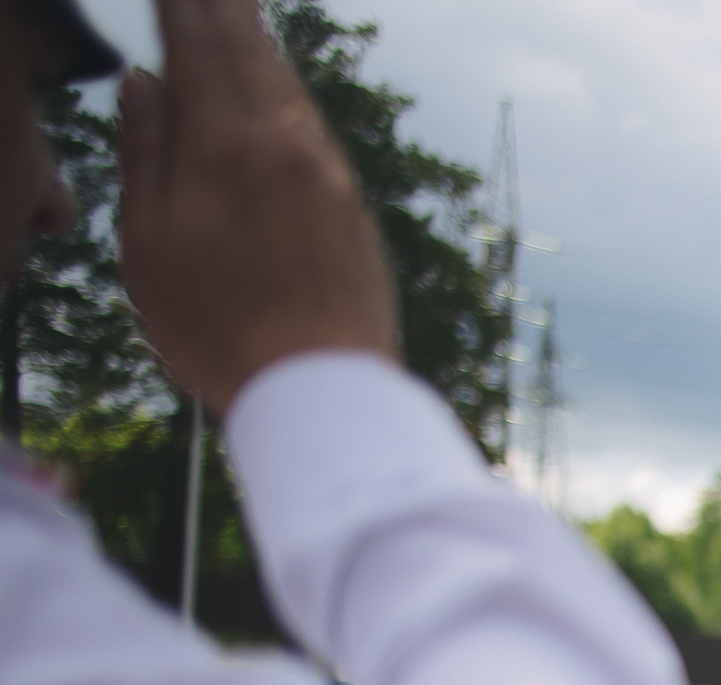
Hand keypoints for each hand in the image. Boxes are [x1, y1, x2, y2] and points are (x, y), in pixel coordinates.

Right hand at [117, 0, 396, 411]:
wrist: (322, 389)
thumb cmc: (217, 327)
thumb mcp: (149, 242)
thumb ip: (144, 152)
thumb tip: (144, 82)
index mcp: (224, 145)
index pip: (197, 47)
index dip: (180, 8)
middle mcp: (285, 145)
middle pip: (251, 55)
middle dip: (224, 10)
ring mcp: (329, 176)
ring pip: (288, 90)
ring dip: (260, 46)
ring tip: (242, 13)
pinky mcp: (355, 209)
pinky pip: (315, 131)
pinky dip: (289, 96)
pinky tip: (280, 93)